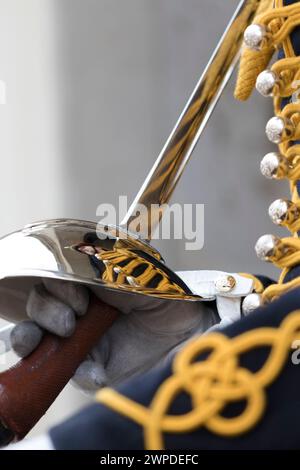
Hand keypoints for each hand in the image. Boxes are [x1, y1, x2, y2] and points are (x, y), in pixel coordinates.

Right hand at [10, 278, 217, 391]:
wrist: (193, 330)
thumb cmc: (167, 298)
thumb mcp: (140, 278)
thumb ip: (109, 273)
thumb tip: (81, 269)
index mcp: (86, 289)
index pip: (51, 284)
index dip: (55, 288)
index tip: (79, 296)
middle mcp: (79, 316)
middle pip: (39, 311)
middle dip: (45, 311)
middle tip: (70, 320)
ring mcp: (85, 345)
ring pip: (42, 345)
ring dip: (38, 341)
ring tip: (64, 337)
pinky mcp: (97, 374)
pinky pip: (76, 378)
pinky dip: (82, 375)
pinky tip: (97, 373)